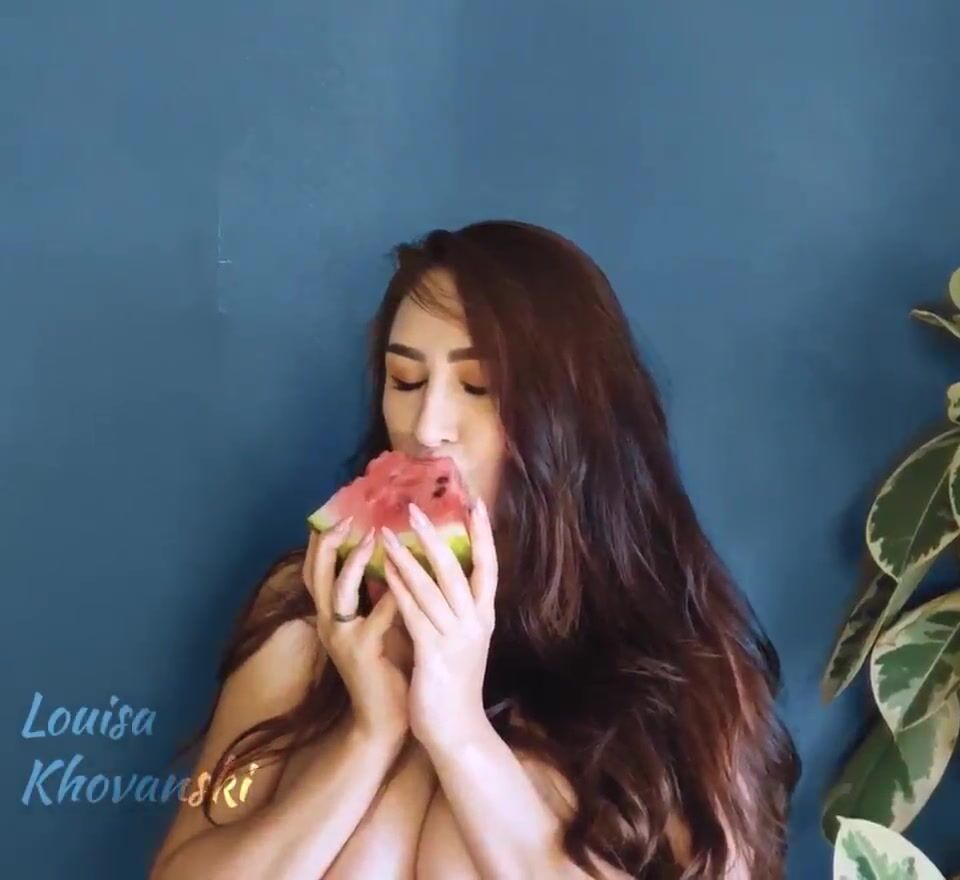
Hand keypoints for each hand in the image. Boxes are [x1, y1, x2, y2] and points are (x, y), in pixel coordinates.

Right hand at [303, 519, 409, 738]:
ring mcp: (342, 639)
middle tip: (348, 516)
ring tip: (375, 537)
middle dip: (328, 542)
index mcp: (333, 615)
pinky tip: (405, 581)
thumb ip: (377, 592)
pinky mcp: (362, 653)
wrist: (385, 719)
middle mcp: (329, 623)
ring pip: (337, 592)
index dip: (322, 540)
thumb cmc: (388, 666)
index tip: (338, 509)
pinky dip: (388, 597)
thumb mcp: (379, 622)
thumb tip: (392, 554)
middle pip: (315, 574)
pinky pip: (374, 619)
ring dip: (353, 562)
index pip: (317, 569)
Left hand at [380, 498, 497, 750]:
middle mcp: (474, 622)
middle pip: (456, 569)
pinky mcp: (433, 654)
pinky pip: (414, 613)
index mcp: (483, 617)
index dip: (484, 534)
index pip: (488, 567)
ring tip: (387, 533)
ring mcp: (455, 638)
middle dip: (434, 536)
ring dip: (407, 557)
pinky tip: (383, 571)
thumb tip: (439, 576)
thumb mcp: (462, 641)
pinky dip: (398, 589)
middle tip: (414, 509)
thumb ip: (455, 611)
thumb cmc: (455, 685)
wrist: (457, 732)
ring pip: (431, 587)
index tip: (478, 503)